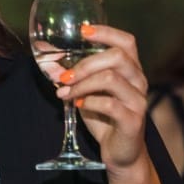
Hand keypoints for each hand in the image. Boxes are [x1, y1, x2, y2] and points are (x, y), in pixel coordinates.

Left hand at [52, 25, 149, 171]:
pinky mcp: (133, 120)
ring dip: (82, 84)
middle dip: (86, 63)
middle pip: (117, 57)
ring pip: (111, 79)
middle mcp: (138, 81)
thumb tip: (45, 58)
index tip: (82, 31)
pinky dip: (89, 102)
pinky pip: (110, 105)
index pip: (126, 42)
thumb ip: (70, 75)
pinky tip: (78, 105)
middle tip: (65, 76)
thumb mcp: (84, 92)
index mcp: (130, 69)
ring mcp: (138, 100)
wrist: (119, 152)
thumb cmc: (103, 117)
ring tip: (65, 93)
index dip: (106, 32)